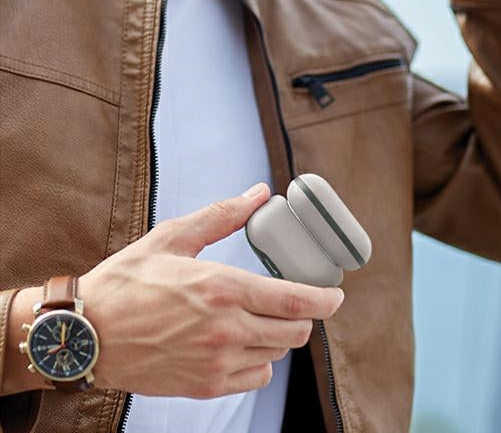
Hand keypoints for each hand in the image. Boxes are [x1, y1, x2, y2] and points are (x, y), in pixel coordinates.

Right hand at [79, 183, 343, 398]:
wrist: (86, 332)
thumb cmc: (128, 281)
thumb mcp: (174, 237)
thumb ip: (223, 215)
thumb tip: (259, 193)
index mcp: (222, 288)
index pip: (296, 301)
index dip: (326, 300)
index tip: (336, 296)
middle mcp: (225, 329)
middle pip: (294, 332)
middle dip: (304, 316)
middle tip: (294, 301)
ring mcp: (215, 362)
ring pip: (277, 354)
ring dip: (280, 335)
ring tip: (262, 317)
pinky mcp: (204, 385)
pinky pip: (255, 377)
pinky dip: (260, 360)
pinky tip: (242, 343)